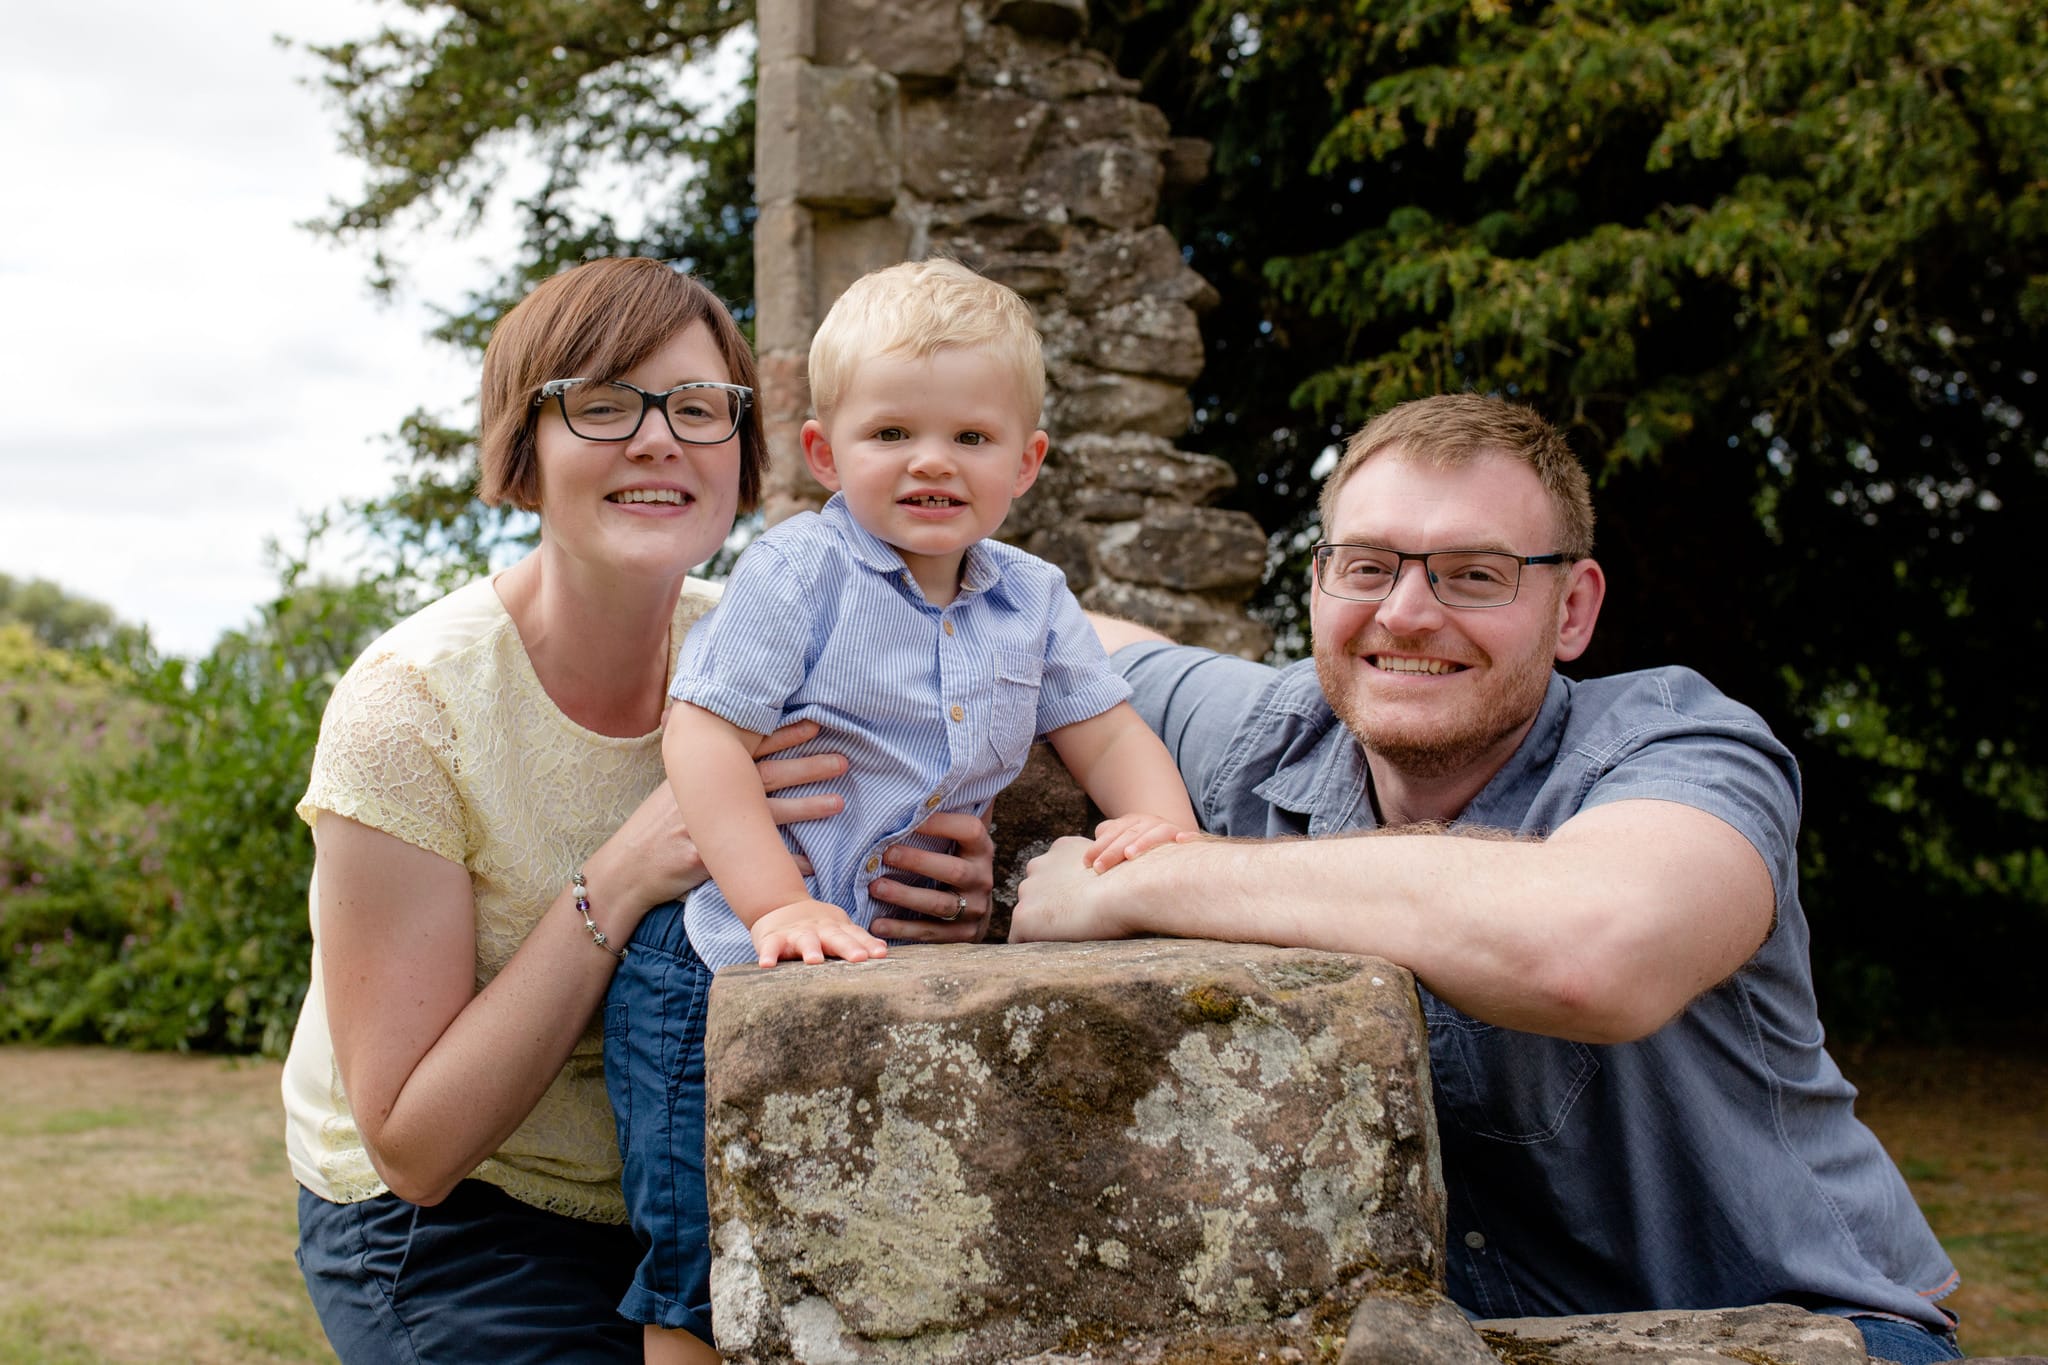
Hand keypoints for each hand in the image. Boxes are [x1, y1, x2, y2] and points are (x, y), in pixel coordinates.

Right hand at [585, 721, 843, 929]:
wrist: (627, 867)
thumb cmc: (655, 826)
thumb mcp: (673, 787)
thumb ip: (700, 767)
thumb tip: (713, 737)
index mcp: (705, 774)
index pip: (749, 747)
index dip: (782, 734)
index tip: (815, 723)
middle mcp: (710, 794)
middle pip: (766, 775)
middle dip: (805, 765)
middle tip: (842, 760)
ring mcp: (709, 825)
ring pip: (767, 814)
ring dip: (805, 807)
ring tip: (838, 802)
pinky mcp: (708, 857)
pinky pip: (753, 861)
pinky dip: (783, 862)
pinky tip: (811, 862)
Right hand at [749, 898, 887, 966]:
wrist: (779, 906)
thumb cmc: (816, 926)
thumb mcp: (837, 929)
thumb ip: (857, 940)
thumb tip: (883, 950)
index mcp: (836, 929)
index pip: (855, 936)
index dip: (868, 944)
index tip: (881, 954)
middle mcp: (819, 930)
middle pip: (835, 937)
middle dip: (848, 947)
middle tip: (859, 958)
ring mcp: (796, 934)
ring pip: (805, 941)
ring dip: (810, 949)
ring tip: (814, 960)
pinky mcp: (773, 938)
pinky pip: (771, 947)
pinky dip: (768, 954)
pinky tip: (766, 964)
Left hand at [869, 811, 995, 943]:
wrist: (975, 912)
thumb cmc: (954, 862)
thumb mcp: (957, 841)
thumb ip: (946, 814)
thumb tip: (931, 770)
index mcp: (982, 850)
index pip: (971, 830)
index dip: (942, 823)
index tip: (909, 818)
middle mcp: (983, 879)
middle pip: (954, 871)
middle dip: (918, 862)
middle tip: (885, 853)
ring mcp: (974, 910)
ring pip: (940, 905)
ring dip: (905, 896)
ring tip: (874, 887)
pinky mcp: (962, 936)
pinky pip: (931, 933)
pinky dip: (902, 929)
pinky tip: (877, 923)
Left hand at [1010, 835, 1137, 942]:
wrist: (1126, 890)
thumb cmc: (1132, 880)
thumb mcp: (1116, 862)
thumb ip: (1101, 869)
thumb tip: (1107, 883)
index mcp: (1061, 849)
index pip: (1053, 873)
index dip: (1066, 893)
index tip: (1081, 906)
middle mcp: (1038, 865)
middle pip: (1036, 893)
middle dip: (1049, 907)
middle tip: (1074, 924)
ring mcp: (1028, 891)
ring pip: (1028, 914)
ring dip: (1041, 926)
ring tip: (1066, 940)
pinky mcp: (1024, 917)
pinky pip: (1019, 938)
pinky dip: (1034, 945)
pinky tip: (1053, 953)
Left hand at [1082, 813, 1190, 872]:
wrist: (1170, 839)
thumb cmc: (1138, 846)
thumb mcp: (1122, 841)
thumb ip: (1106, 841)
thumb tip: (1089, 856)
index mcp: (1131, 822)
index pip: (1113, 832)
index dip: (1098, 847)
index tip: (1087, 864)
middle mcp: (1149, 822)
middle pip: (1129, 834)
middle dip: (1112, 851)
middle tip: (1099, 868)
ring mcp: (1167, 828)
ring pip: (1155, 833)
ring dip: (1143, 842)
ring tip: (1129, 855)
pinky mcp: (1184, 837)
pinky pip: (1189, 835)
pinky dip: (1187, 836)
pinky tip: (1181, 840)